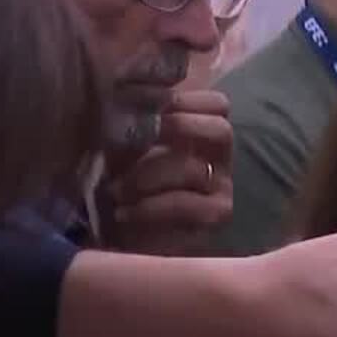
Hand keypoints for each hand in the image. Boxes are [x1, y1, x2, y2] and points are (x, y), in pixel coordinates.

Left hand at [97, 89, 233, 254]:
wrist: (118, 241)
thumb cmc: (121, 189)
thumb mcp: (124, 150)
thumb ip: (133, 125)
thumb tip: (127, 95)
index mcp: (199, 136)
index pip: (216, 104)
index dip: (185, 100)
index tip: (147, 107)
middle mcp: (218, 160)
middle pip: (221, 129)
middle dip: (179, 127)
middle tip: (143, 136)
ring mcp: (221, 188)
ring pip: (194, 168)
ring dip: (148, 176)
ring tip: (115, 190)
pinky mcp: (215, 217)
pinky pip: (187, 204)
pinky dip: (151, 207)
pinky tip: (125, 213)